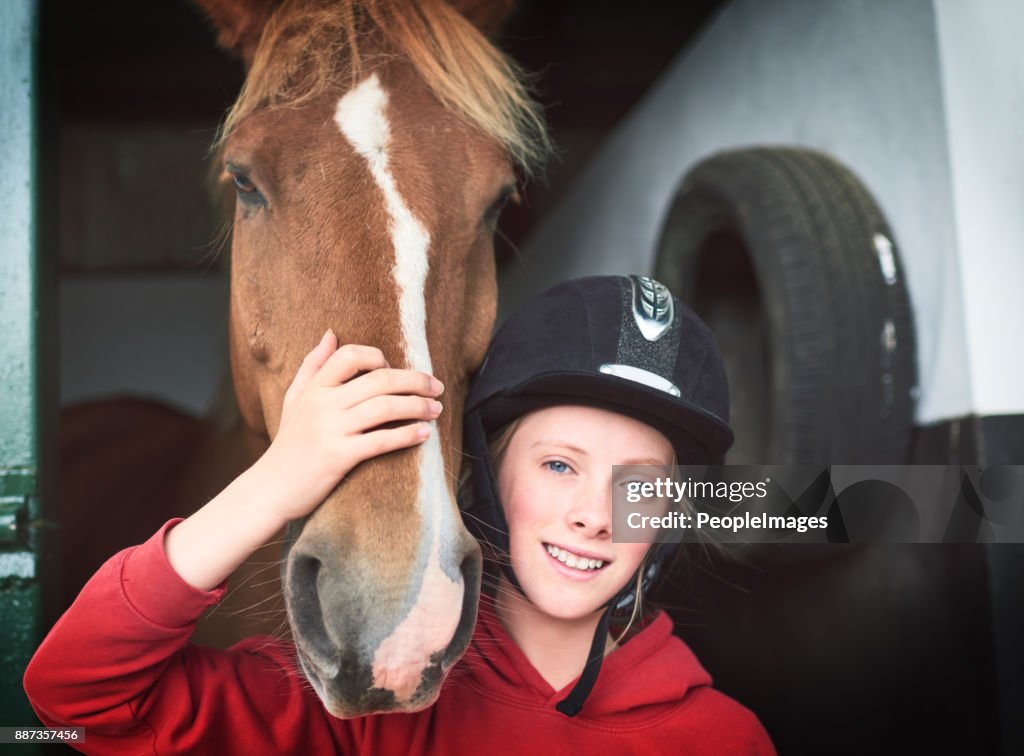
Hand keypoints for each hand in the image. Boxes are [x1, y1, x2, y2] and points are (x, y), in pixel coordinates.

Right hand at [255, 330, 442, 523]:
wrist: (272, 488)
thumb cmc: (289, 442)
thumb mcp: (294, 398)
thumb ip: (313, 365)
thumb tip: (331, 333)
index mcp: (315, 388)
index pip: (352, 356)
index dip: (380, 358)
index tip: (396, 371)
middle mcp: (322, 404)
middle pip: (379, 380)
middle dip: (415, 381)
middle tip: (437, 388)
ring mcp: (331, 430)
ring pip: (384, 407)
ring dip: (418, 406)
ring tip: (436, 410)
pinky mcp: (339, 457)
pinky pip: (381, 441)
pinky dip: (407, 435)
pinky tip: (424, 434)